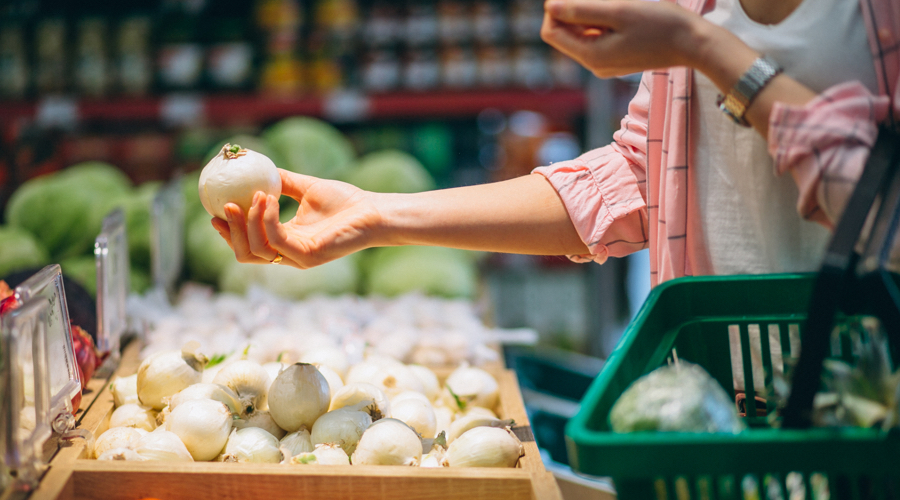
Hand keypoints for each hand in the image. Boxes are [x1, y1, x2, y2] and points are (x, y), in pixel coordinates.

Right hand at [211, 169, 382, 268]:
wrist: (372, 211)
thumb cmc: (346, 201)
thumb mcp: (306, 188)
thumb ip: (283, 182)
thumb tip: (259, 167)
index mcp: (287, 242)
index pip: (249, 244)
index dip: (229, 232)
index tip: (215, 209)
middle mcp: (289, 255)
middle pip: (246, 253)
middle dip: (230, 232)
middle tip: (223, 206)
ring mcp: (297, 258)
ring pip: (256, 250)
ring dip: (248, 221)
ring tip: (252, 196)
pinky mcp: (307, 256)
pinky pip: (276, 239)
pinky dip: (266, 218)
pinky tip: (267, 198)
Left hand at [541, 0, 703, 77]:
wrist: (693, 44)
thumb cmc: (660, 25)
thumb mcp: (619, 11)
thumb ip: (582, 10)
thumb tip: (550, 6)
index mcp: (591, 56)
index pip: (552, 31)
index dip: (555, 8)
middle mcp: (593, 65)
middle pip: (563, 34)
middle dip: (571, 11)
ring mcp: (604, 64)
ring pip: (579, 35)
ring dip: (586, 15)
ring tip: (612, 4)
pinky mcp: (616, 60)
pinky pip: (595, 39)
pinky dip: (599, 22)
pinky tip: (617, 12)